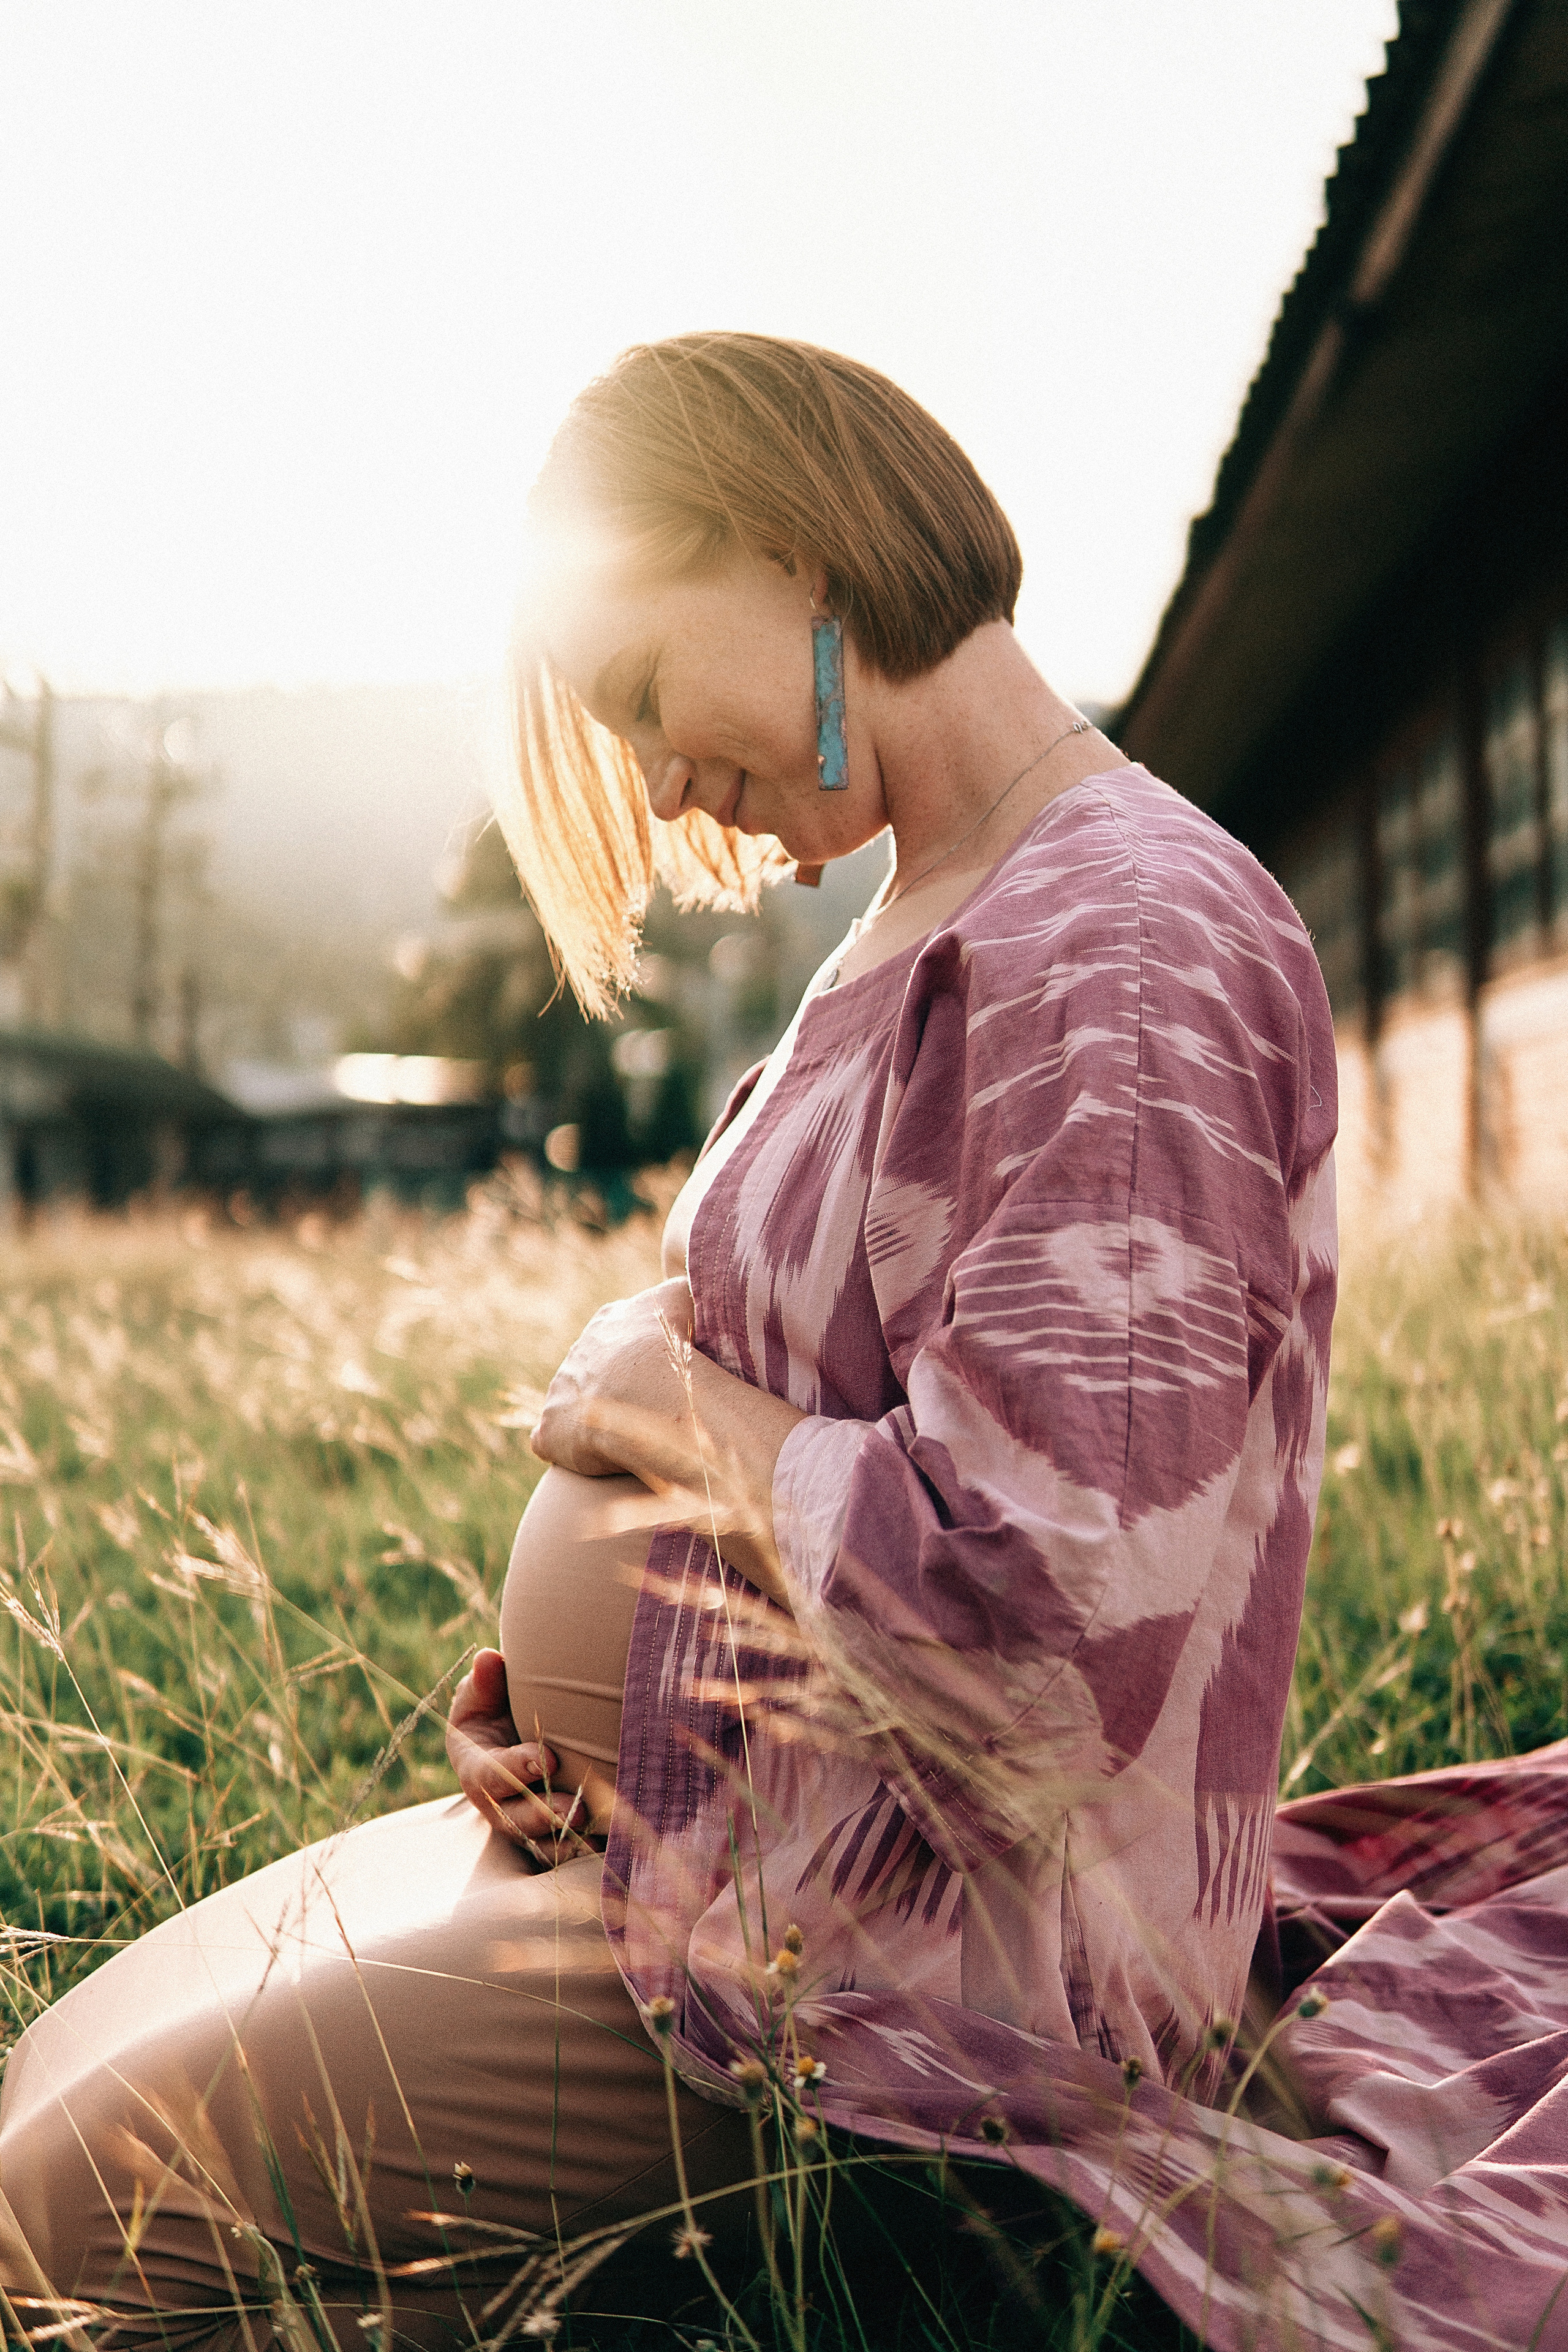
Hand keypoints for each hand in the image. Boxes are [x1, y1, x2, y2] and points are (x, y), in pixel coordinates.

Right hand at [446, 1649, 593, 1861]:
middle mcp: (497, 1803)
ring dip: (565, 1840)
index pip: (491, 1774)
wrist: (510, 1732)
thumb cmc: (494, 1707)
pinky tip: (606, 1845)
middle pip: (514, 1818)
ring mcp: (522, 1823)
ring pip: (539, 1842)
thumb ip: (486, 1681)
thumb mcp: (483, 1693)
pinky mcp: (546, 1833)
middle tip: (574, 1808)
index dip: (516, 1768)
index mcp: (476, 1767)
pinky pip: (560, 1850)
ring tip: (593, 1834)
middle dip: (543, 1814)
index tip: (547, 1757)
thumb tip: (489, 1659)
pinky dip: (581, 1850)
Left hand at [530, 1278, 694, 1477]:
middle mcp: (577, 1352)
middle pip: (597, 1368)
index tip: (664, 1371)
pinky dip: (570, 1448)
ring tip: (629, 1435)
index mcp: (607, 1322)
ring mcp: (558, 1391)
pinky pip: (553, 1439)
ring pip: (575, 1403)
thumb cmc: (673, 1346)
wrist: (650, 1395)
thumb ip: (680, 1289)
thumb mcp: (681, 1297)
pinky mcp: (550, 1431)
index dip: (645, 1354)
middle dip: (618, 1385)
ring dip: (595, 1418)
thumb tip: (688, 1289)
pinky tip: (596, 1457)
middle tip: (650, 1406)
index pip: (623, 1334)